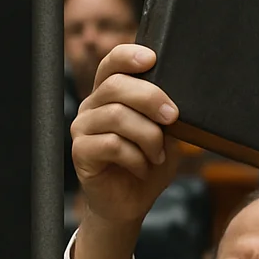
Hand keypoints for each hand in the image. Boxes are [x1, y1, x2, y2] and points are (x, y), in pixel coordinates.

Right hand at [70, 44, 181, 225]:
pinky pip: (112, 145)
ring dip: (148, 136)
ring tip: (157, 155)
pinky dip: (136, 157)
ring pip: (117, 116)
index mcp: (110, 94)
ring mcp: (82, 129)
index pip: (111, 63)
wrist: (131, 203)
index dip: (128, 56)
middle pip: (116, 86)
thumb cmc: (148, 164)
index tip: (152, 59)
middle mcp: (92, 107)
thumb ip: (165, 111)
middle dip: (151, 99)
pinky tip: (142, 168)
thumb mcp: (165, 132)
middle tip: (173, 118)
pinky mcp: (80, 152)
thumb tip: (178, 96)